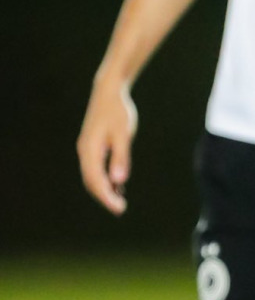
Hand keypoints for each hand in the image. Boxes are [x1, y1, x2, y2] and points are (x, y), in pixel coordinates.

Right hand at [77, 79, 137, 214]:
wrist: (109, 91)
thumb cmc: (118, 110)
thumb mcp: (123, 133)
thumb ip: (121, 156)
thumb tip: (119, 181)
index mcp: (90, 150)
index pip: (96, 180)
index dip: (106, 196)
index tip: (118, 208)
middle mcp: (84, 151)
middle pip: (91, 181)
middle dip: (104, 196)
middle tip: (120, 208)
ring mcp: (87, 148)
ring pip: (92, 175)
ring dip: (103, 188)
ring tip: (118, 200)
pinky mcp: (92, 145)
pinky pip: (95, 167)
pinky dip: (104, 177)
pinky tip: (116, 184)